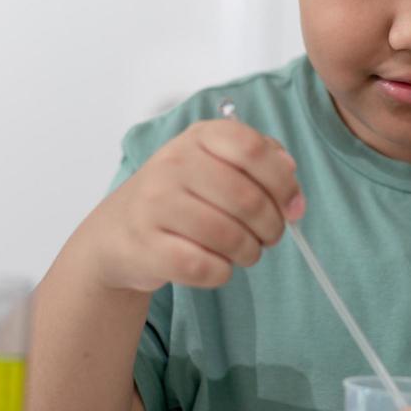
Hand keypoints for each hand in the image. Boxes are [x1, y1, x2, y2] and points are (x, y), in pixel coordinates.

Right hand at [84, 119, 305, 293]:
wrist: (117, 232)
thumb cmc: (179, 197)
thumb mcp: (214, 164)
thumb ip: (259, 162)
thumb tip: (291, 183)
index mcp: (197, 137)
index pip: (251, 148)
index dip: (283, 181)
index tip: (293, 206)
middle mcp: (172, 164)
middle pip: (247, 198)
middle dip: (272, 226)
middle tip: (270, 237)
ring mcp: (154, 205)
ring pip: (229, 236)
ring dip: (250, 252)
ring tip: (245, 252)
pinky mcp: (147, 247)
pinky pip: (205, 267)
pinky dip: (222, 272)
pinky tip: (217, 265)